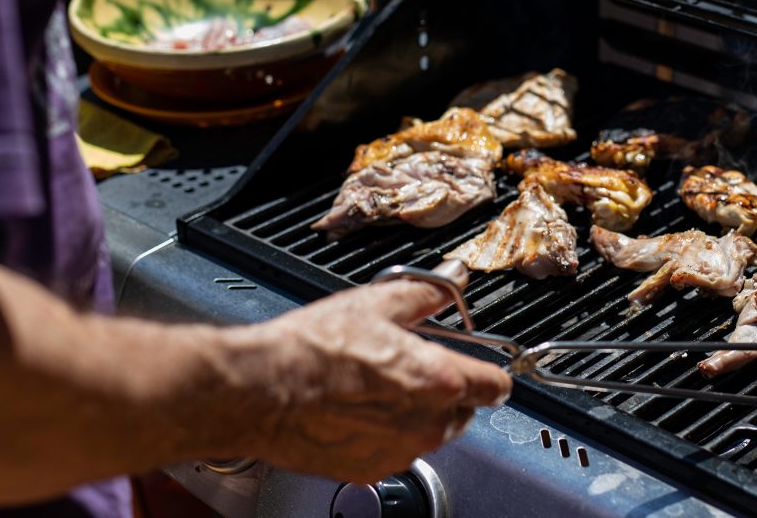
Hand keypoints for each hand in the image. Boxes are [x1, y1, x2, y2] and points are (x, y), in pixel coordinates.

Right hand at [223, 261, 510, 482]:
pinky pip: (391, 451)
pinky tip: (353, 411)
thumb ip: (424, 296)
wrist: (260, 390)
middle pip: (461, 412)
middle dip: (444, 392)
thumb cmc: (312, 350)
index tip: (482, 369)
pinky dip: (380, 435)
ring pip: (425, 433)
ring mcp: (398, 452)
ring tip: (372, 387)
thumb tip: (447, 285)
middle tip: (409, 368)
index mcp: (440, 380)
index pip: (496, 386)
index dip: (489, 374)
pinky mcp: (368, 470)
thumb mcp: (376, 304)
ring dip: (411, 414)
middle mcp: (426, 424)